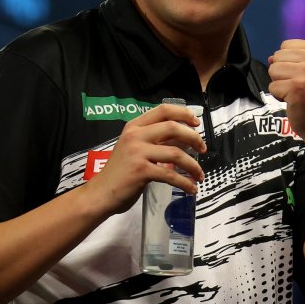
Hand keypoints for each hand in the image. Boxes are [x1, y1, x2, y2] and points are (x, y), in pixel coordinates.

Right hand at [86, 103, 205, 215]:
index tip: (197, 123)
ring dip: (193, 165)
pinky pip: (171, 175)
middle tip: (203, 149)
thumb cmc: (120, 172)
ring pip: (176, 153)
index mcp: (134, 126)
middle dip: (194, 138)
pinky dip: (185, 183)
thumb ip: (155, 141)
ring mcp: (137, 152)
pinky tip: (191, 188)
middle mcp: (135, 135)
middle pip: (173, 127)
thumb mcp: (134, 148)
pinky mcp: (141, 171)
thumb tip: (185, 138)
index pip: (163, 110)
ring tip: (199, 174)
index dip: (184, 113)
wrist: (101, 193)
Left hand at [267, 39, 304, 142]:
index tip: (303, 76)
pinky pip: (272, 87)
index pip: (285, 45)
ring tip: (295, 92)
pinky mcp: (297, 87)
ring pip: (272, 70)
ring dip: (279, 84)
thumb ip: (291, 59)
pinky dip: (278, 96)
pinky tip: (293, 101)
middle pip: (277, 56)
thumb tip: (270, 58)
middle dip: (282, 73)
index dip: (288, 62)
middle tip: (298, 86)